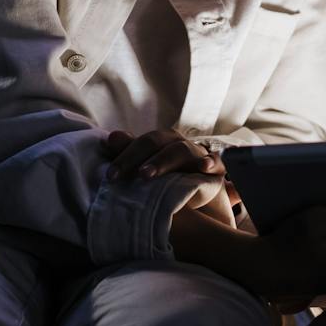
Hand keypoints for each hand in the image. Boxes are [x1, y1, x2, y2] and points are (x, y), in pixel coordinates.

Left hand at [102, 128, 224, 181]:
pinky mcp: (215, 169)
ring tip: (147, 174)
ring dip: (164, 161)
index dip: (125, 156)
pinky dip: (211, 162)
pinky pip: (216, 162)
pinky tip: (204, 167)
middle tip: (131, 174)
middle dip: (140, 157)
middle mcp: (177, 143)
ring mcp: (197, 154)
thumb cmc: (166, 176)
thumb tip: (109, 138)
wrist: (198, 187)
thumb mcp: (145, 165)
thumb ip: (129, 152)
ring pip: (181, 151)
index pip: (141, 143)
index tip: (111, 175)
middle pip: (157, 142)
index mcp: (160, 140)